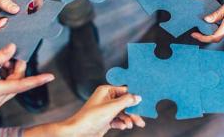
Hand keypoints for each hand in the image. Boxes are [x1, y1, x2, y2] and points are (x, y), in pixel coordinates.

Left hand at [0, 0, 22, 30]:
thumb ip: (3, 1)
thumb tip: (17, 9)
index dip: (24, 6)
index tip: (20, 11)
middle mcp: (10, 5)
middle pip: (21, 12)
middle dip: (15, 17)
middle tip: (8, 18)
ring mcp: (6, 14)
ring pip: (14, 22)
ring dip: (5, 23)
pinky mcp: (0, 23)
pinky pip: (4, 28)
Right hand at [0, 44, 53, 110]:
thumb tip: (13, 49)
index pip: (20, 85)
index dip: (37, 80)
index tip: (50, 76)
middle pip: (17, 84)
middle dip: (19, 69)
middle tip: (14, 56)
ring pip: (12, 86)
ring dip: (12, 73)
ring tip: (4, 60)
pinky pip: (5, 89)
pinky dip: (5, 78)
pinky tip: (0, 67)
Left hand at [24, 86, 144, 136]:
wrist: (78, 133)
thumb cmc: (91, 117)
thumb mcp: (112, 108)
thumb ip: (127, 101)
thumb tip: (138, 97)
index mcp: (106, 91)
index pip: (125, 90)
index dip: (134, 96)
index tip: (144, 101)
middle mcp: (106, 99)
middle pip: (125, 103)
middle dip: (133, 111)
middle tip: (140, 119)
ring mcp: (106, 110)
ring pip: (123, 113)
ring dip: (128, 119)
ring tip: (132, 125)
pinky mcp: (105, 120)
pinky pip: (118, 120)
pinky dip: (122, 123)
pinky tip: (123, 126)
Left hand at [191, 0, 223, 42]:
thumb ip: (219, 13)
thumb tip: (207, 20)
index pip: (215, 37)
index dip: (203, 38)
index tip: (194, 34)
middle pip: (217, 36)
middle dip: (205, 33)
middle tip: (195, 27)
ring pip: (222, 32)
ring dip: (213, 29)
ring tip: (204, 20)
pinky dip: (220, 26)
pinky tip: (216, 18)